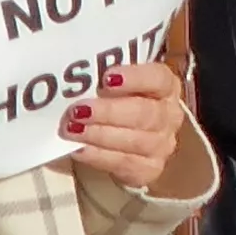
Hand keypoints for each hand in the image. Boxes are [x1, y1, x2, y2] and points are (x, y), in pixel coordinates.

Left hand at [65, 61, 189, 194]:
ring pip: (136, 140)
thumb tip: (66, 66)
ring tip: (71, 129)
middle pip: (146, 113)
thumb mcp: (112, 85)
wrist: (118, 141)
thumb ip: (102, 75)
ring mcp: (162, 144)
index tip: (107, 77)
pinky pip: (125, 163)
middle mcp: (169, 115)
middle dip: (109, 111)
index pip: (159, 78)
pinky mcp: (149, 169)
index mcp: (164, 87)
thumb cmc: (111, 102)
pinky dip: (100, 157)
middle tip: (78, 109)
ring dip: (100, 134)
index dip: (136, 78)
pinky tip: (79, 150)